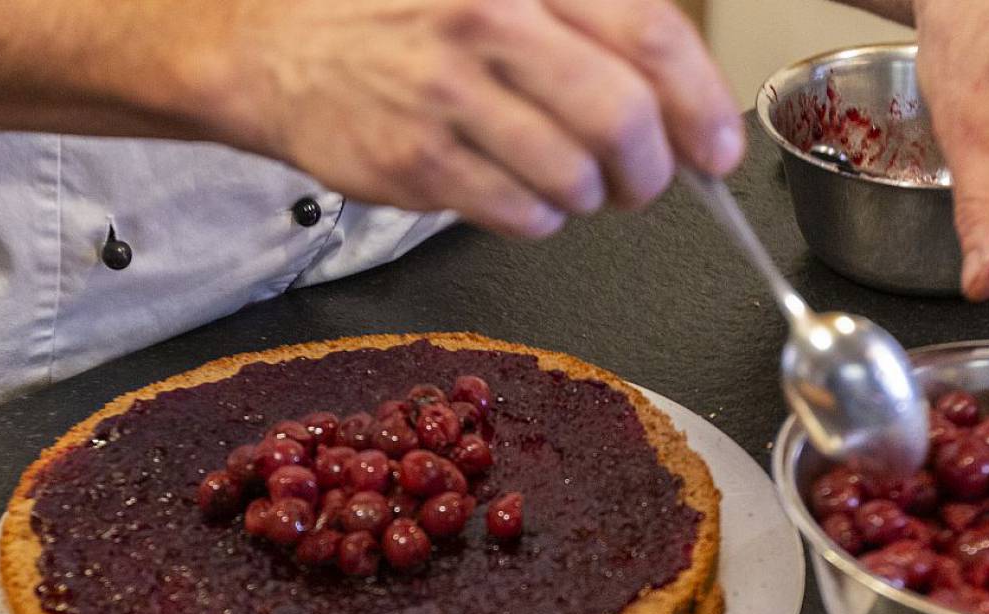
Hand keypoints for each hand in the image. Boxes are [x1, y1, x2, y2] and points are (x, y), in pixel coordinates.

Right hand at [201, 0, 743, 237]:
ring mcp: (449, 97)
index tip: (719, 147)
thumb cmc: (394, 13)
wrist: (270, 49)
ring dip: (589, 196)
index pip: (649, 34)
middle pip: (623, 120)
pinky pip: (520, 215)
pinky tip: (513, 188)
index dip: (701, 103)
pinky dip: (537, 217)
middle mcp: (487, 22)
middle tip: (645, 182)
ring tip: (565, 179)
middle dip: (651, 170)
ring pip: (576, 180)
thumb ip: (584, 18)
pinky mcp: (417, 164)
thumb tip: (676, 91)